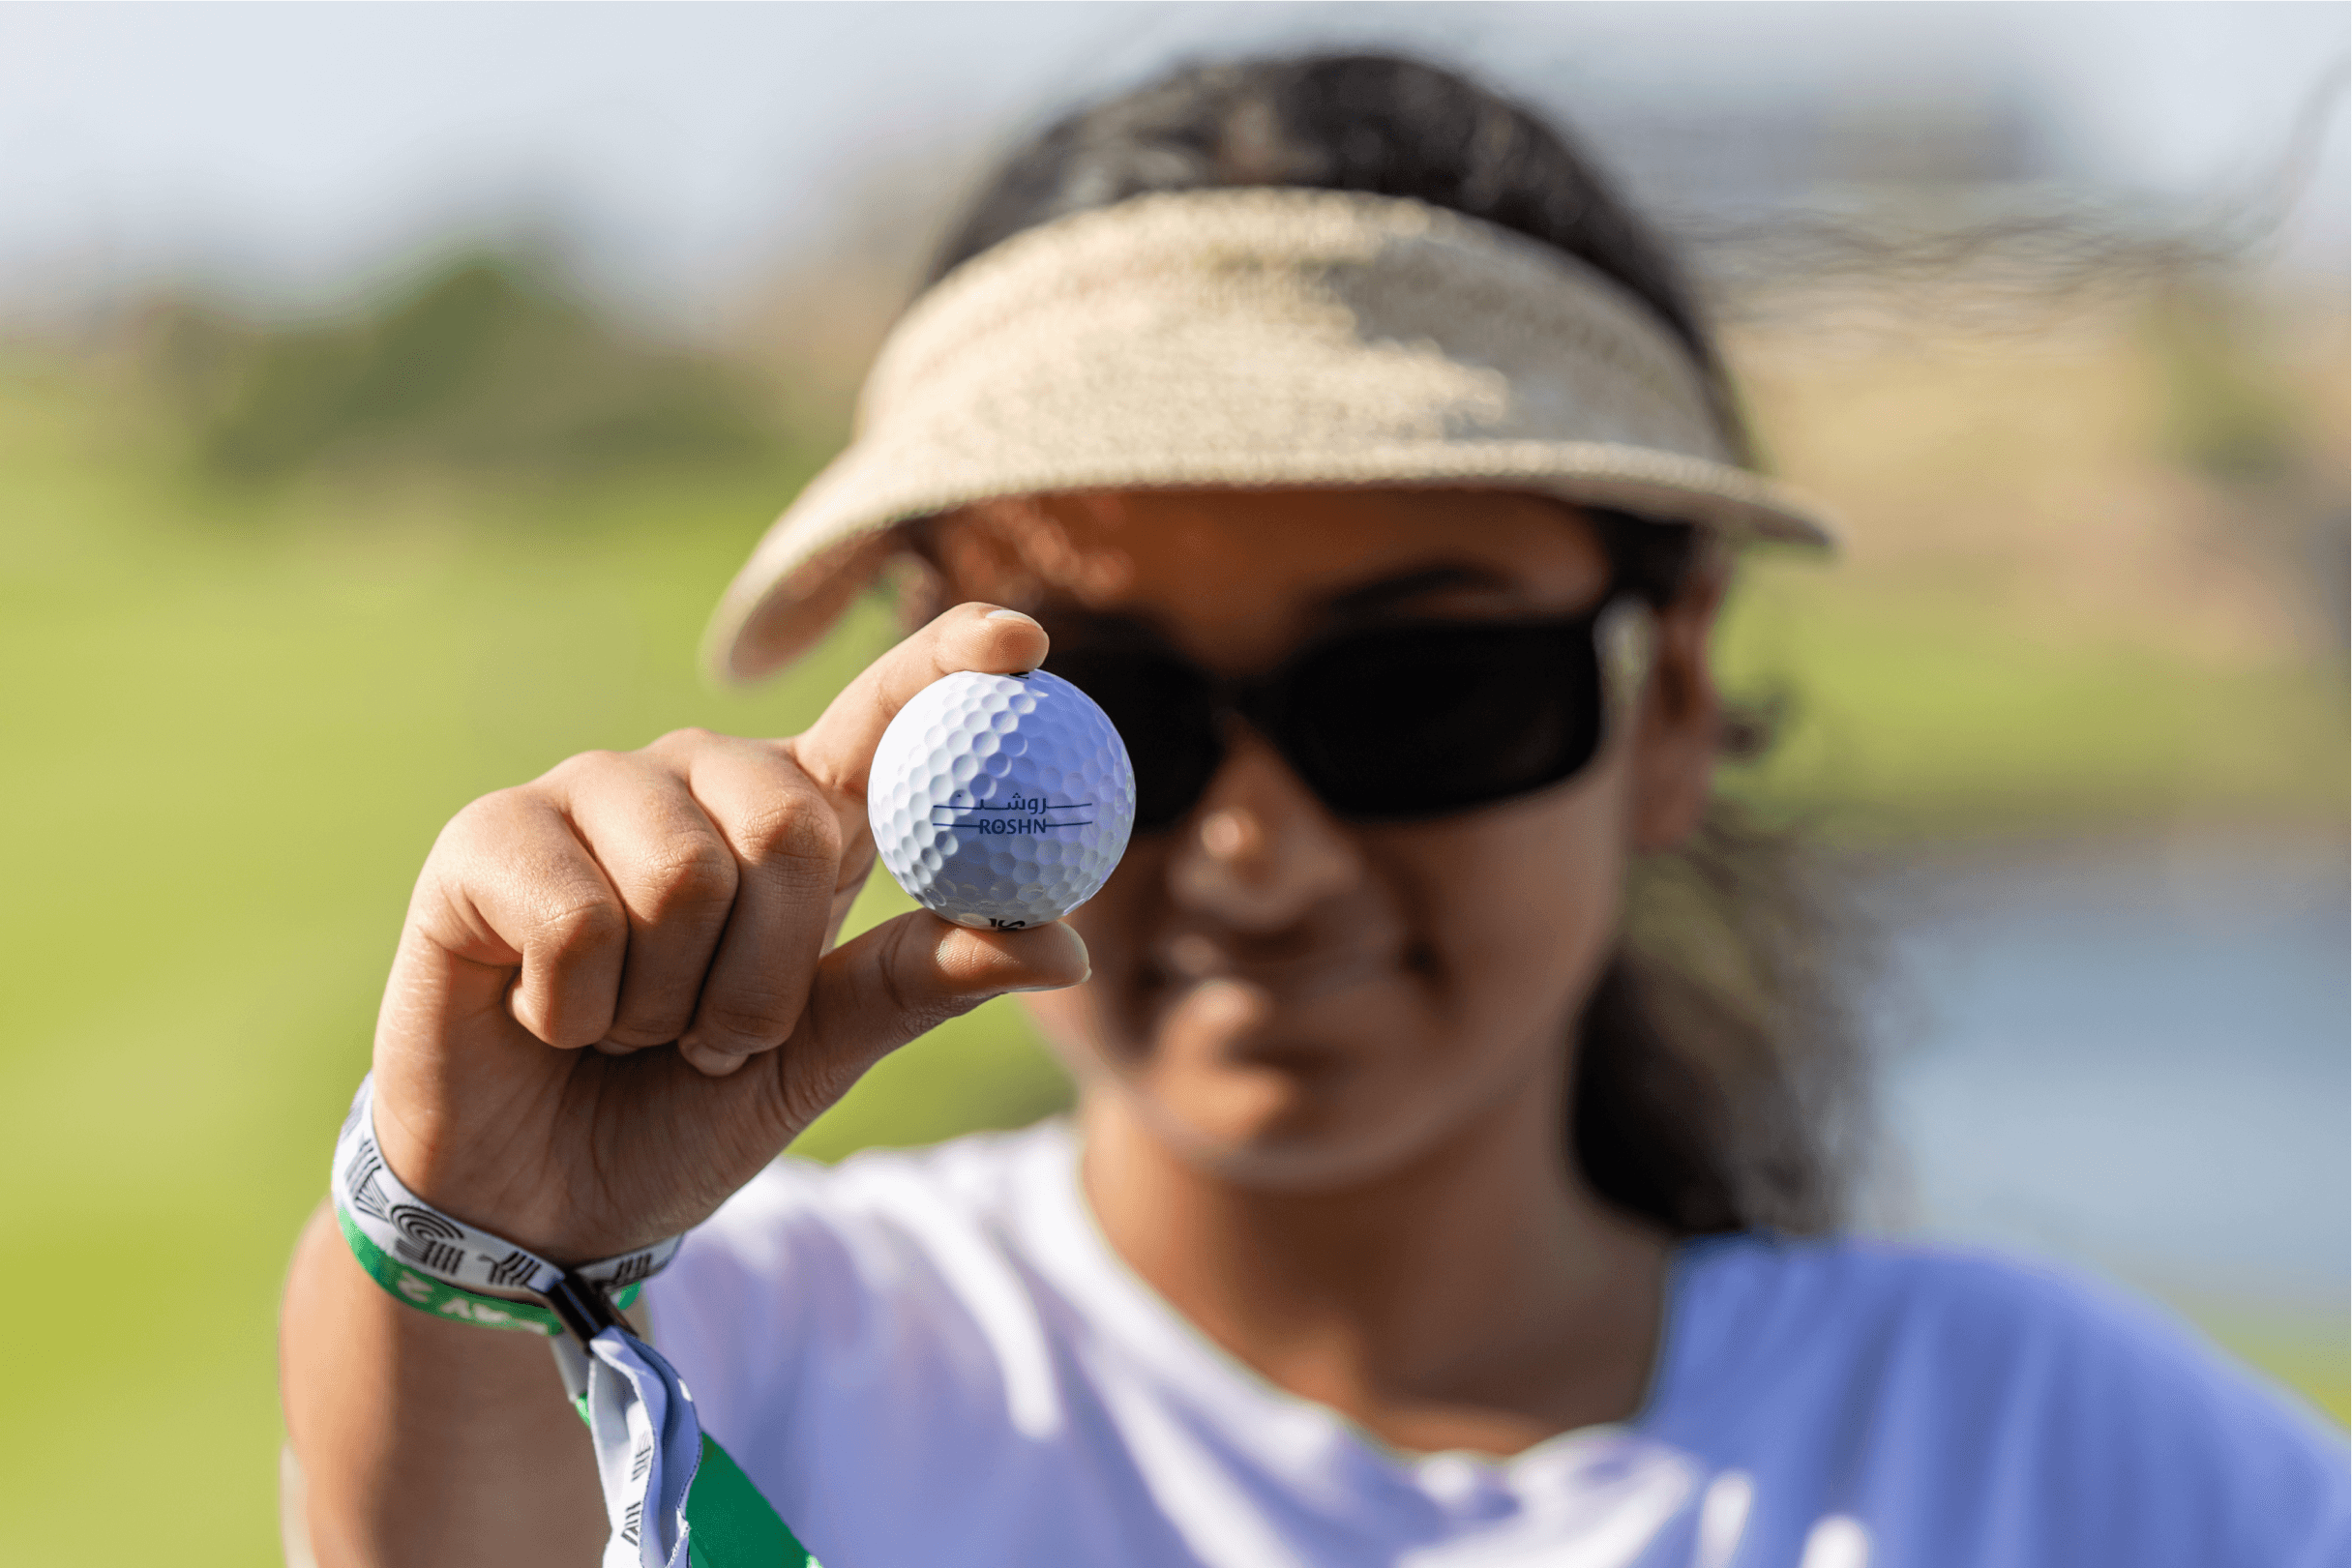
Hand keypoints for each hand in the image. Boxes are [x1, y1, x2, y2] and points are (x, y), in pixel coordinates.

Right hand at [366, 604, 1087, 1262]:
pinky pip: (581, 918)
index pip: (885, 711)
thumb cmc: (684, 1109)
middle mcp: (701, 779)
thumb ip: (925, 980)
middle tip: (714, 1041)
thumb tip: (1064, 945)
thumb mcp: (822, 1053)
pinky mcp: (488, 832)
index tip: (1026, 644)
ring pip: (685, 875)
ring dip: (667, 1006)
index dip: (949, 665)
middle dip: (767, 977)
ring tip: (626, 1026)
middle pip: (790, 823)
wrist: (536, 1200)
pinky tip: (545, 1013)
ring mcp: (591, 791)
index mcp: (798, 816)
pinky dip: (578, 1009)